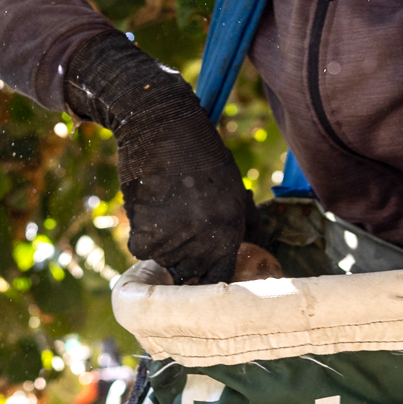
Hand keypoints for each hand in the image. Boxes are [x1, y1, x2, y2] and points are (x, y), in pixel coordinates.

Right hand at [64, 32, 256, 284]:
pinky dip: (143, 231)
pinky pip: (142, 248)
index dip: (209, 276)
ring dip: (163, 242)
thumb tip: (260, 250)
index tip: (201, 268)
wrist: (161, 126)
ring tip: (168, 206)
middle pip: (189, 273)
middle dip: (185, 257)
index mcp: (229, 230)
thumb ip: (248, 225)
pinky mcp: (145, 233)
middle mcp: (204, 240)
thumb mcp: (236, 188)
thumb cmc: (202, 155)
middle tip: (181, 224)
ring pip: (164, 260)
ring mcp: (174, 239)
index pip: (219, 277)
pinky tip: (152, 202)